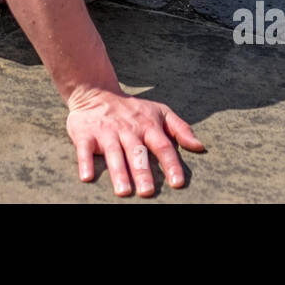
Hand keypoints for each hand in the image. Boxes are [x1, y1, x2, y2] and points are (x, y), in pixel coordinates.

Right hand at [66, 88, 204, 196]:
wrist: (96, 92)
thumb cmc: (133, 109)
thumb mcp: (160, 112)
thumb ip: (180, 129)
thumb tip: (200, 147)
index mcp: (148, 125)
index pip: (163, 146)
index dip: (171, 164)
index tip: (177, 183)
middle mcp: (128, 130)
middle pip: (137, 152)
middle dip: (143, 172)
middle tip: (148, 192)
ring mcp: (106, 132)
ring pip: (114, 153)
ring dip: (118, 172)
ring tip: (124, 191)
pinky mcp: (85, 133)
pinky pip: (84, 149)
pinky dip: (85, 163)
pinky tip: (87, 177)